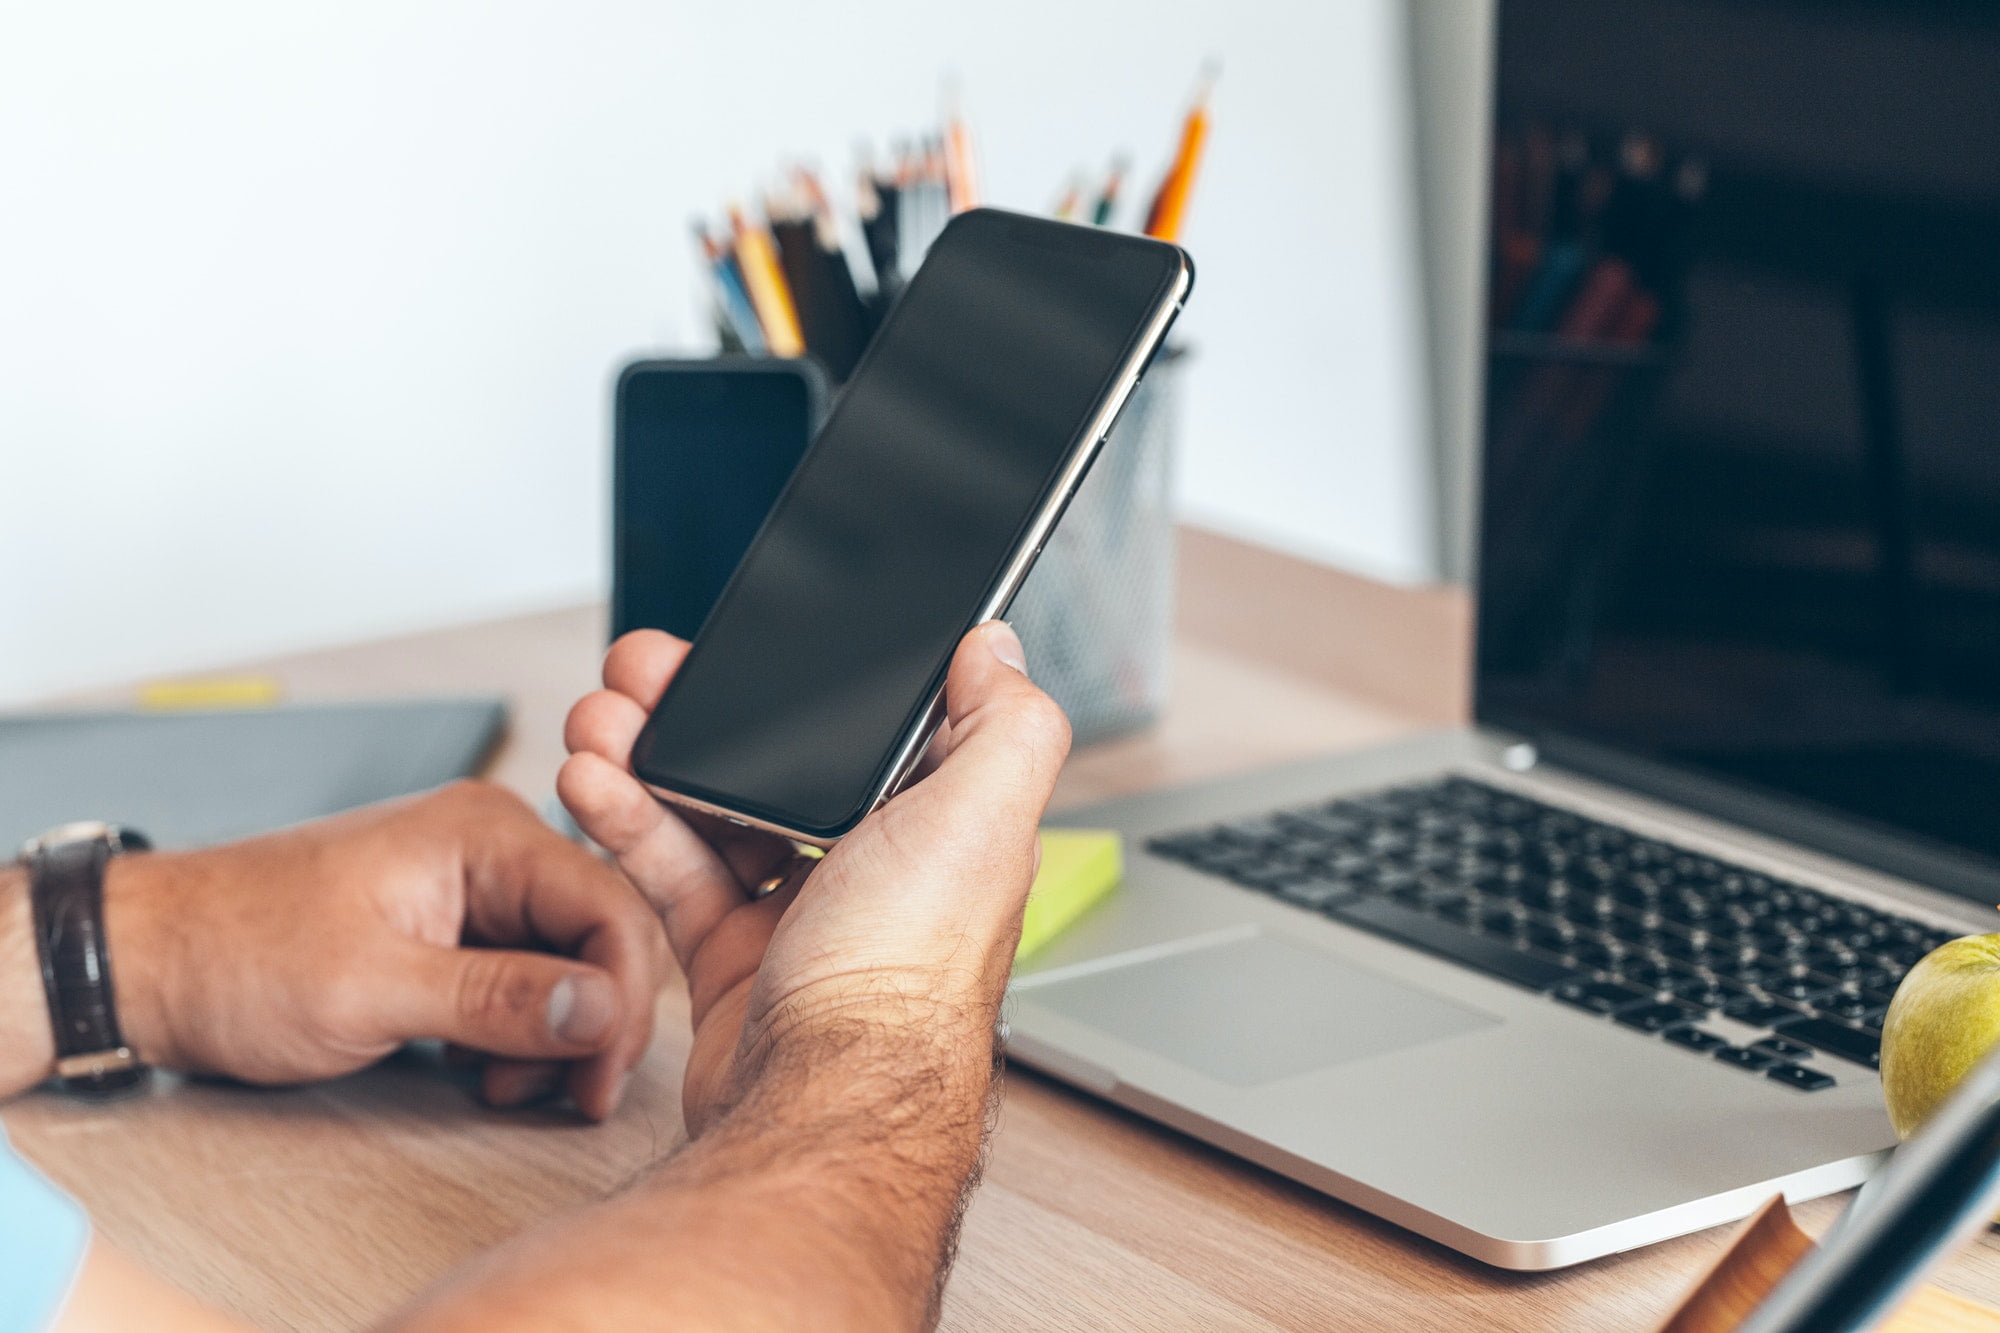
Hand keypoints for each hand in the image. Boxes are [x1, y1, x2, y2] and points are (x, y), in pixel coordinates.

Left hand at [104, 781, 668, 1119]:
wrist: (149, 962)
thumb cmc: (237, 954)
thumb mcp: (373, 990)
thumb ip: (499, 999)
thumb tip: (601, 1008)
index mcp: (484, 834)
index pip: (610, 906)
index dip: (624, 998)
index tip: (603, 1074)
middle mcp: (491, 846)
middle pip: (599, 935)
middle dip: (592, 1024)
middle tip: (568, 1095)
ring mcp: (472, 885)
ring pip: (567, 963)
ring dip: (554, 1035)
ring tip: (505, 1085)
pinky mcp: (452, 924)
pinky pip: (525, 974)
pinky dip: (519, 1030)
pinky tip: (483, 1066)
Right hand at [559, 621, 1070, 1132]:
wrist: (815, 1104)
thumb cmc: (905, 979)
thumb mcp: (982, 817)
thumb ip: (1006, 722)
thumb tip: (997, 646)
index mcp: (941, 825)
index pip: (879, 727)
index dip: (816, 681)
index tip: (756, 644)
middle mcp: (878, 867)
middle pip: (785, 761)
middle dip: (710, 712)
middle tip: (645, 672)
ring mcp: (802, 913)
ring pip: (718, 809)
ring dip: (654, 755)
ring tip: (602, 718)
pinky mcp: (737, 956)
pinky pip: (675, 870)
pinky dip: (630, 822)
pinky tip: (593, 782)